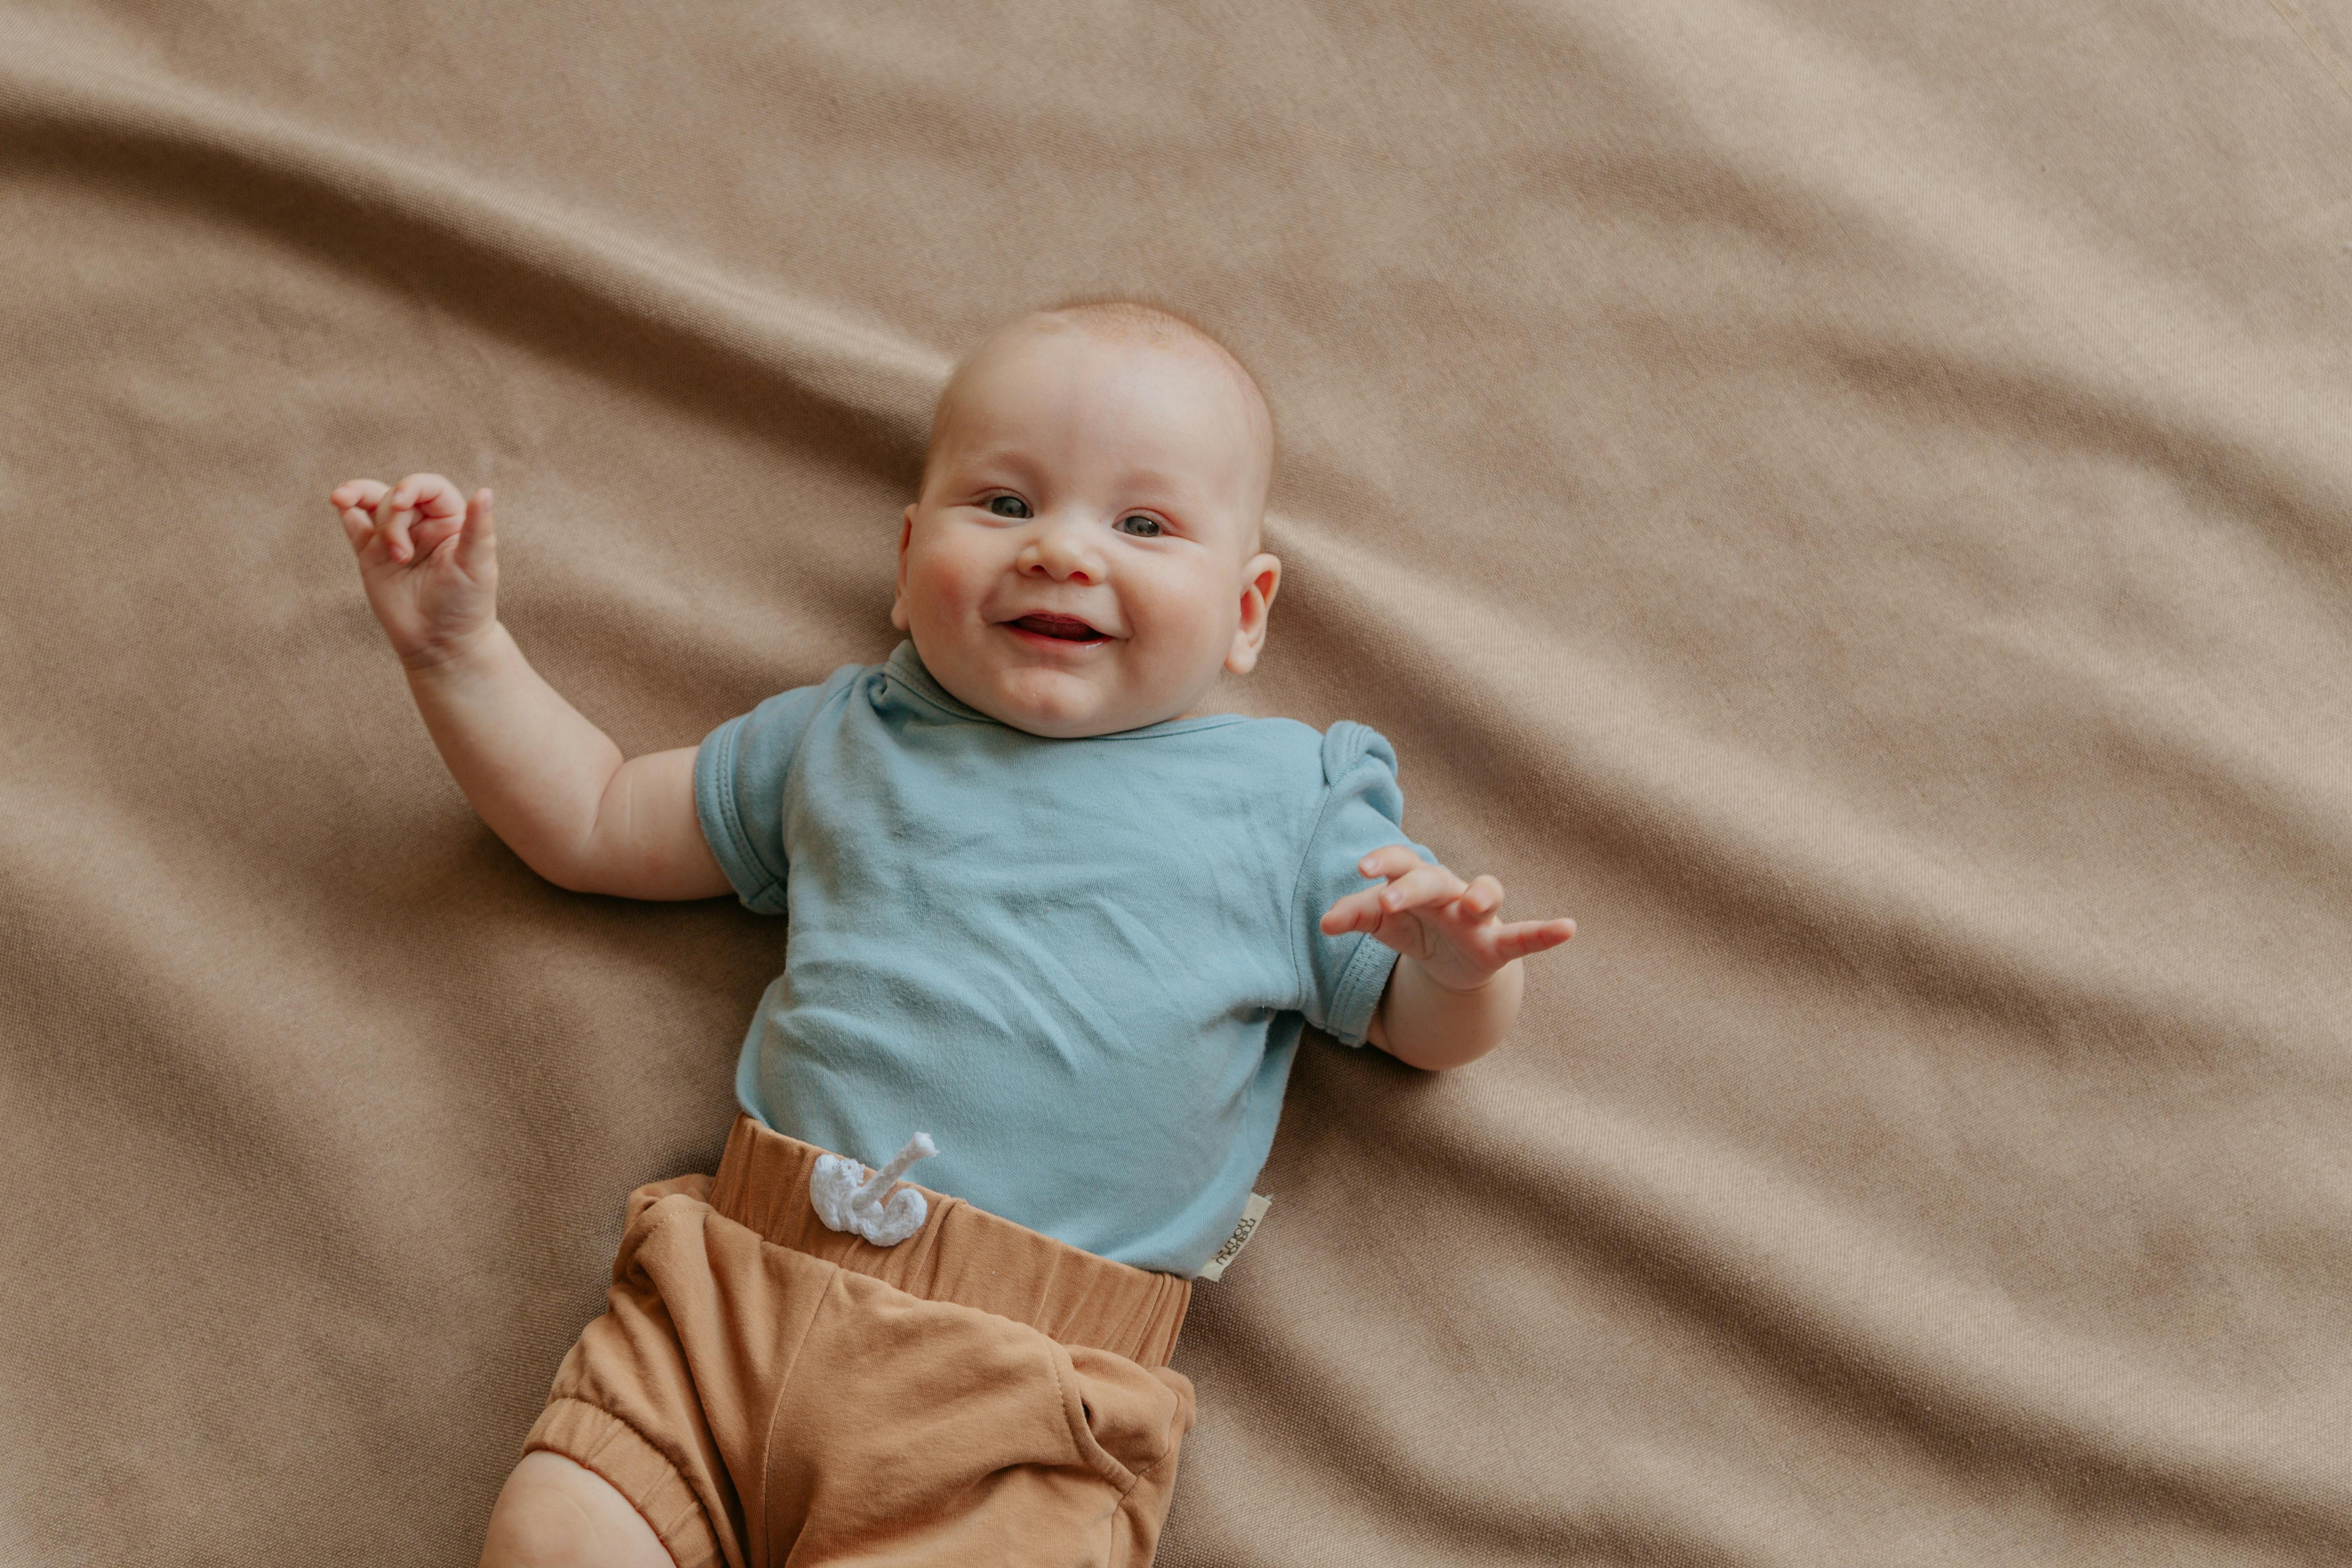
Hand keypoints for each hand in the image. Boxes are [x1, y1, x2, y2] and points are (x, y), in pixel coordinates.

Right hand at [327, 472, 498, 668]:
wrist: (441, 643)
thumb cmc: (466, 605)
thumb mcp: (477, 566)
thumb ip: (478, 529)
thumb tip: (484, 491)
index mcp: (451, 521)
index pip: (430, 488)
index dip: (412, 486)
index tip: (402, 501)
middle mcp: (422, 525)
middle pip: (396, 497)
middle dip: (392, 519)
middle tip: (402, 557)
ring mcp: (394, 538)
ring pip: (372, 502)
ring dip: (357, 498)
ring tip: (340, 500)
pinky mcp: (371, 555)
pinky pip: (355, 525)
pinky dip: (347, 512)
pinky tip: (340, 504)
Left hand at [1319, 846, 1574, 993]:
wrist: (1447, 964)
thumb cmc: (1413, 928)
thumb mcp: (1384, 924)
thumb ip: (1357, 916)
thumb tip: (1324, 923)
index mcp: (1417, 882)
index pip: (1400, 863)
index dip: (1383, 862)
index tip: (1361, 869)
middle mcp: (1449, 891)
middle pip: (1433, 877)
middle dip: (1412, 885)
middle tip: (1388, 900)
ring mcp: (1477, 916)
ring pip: (1484, 893)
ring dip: (1481, 894)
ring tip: (1476, 904)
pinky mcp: (1498, 943)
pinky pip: (1524, 936)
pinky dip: (1545, 932)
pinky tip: (1568, 928)